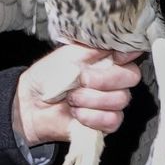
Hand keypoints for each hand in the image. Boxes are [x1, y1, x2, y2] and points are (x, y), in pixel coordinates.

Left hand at [12, 45, 141, 145]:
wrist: (31, 103)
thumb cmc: (48, 77)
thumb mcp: (69, 54)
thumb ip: (95, 47)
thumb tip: (115, 40)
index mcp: (107, 59)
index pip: (132, 53)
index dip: (127, 55)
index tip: (113, 58)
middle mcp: (113, 80)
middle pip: (131, 77)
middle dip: (104, 79)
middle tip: (81, 80)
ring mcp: (111, 103)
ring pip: (120, 100)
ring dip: (91, 99)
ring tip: (72, 98)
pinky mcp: (106, 124)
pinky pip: (112, 120)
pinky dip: (91, 117)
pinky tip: (76, 113)